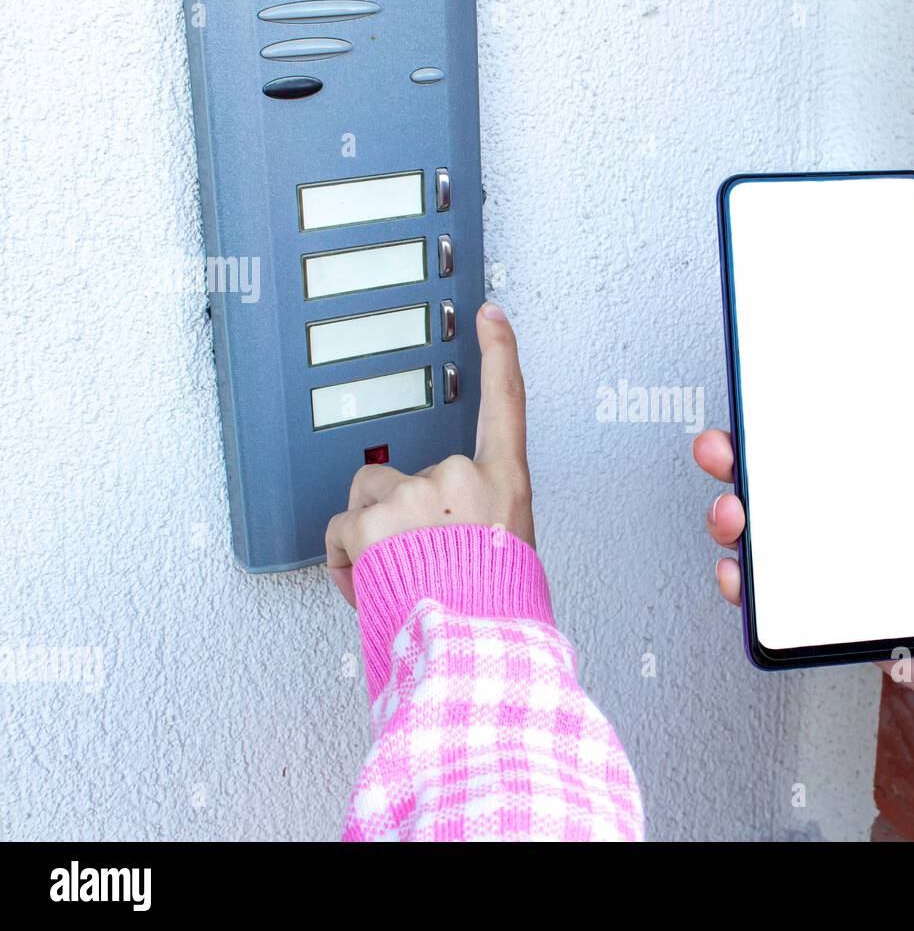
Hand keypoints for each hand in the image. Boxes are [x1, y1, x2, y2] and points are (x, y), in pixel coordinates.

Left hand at [325, 302, 534, 606]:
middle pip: (407, 474)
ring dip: (371, 538)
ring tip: (395, 581)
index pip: (508, 404)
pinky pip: (340, 535)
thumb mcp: (513, 559)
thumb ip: (481, 527)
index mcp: (506, 486)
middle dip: (397, 517)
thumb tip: (449, 537)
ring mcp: (415, 494)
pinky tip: (370, 591)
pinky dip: (346, 564)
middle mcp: (462, 478)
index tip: (491, 316)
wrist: (476, 657)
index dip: (500, 354)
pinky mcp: (371, 520)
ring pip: (368, 501)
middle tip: (413, 565)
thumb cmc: (495, 619)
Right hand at [692, 328, 913, 710]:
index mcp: (884, 484)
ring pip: (761, 537)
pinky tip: (739, 572)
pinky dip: (744, 587)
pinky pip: (772, 602)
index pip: (818, 442)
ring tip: (731, 515)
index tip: (752, 398)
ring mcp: (837, 568)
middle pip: (774, 485)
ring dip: (728, 519)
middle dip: (731, 462)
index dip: (776, 420)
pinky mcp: (831, 617)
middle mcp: (852, 521)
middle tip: (719, 450)